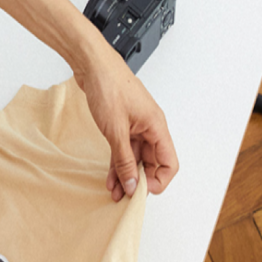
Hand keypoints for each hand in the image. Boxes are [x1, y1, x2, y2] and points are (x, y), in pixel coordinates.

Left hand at [77, 46, 178, 201]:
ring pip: (136, 158)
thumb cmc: (109, 87)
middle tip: (124, 196)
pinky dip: (117, 164)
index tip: (141, 191)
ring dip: (126, 175)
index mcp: (157, 127)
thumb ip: (124, 159)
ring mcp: (136, 126)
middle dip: (139, 181)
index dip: (158, 180)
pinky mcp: (122, 124)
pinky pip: (124, 150)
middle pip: (153, 163)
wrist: (92, 65)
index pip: (169, 163)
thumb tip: (132, 184)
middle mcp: (150, 128)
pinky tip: (109, 177)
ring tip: (113, 192)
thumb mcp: (115, 130)